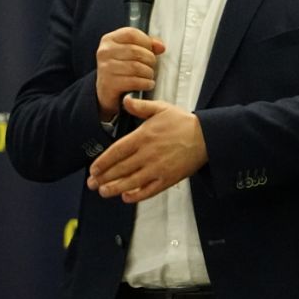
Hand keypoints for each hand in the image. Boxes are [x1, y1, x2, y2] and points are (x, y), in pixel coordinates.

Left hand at [87, 97, 206, 202]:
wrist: (207, 136)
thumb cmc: (183, 122)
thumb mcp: (161, 108)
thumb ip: (141, 106)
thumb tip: (125, 101)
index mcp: (144, 136)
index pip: (117, 151)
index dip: (102, 162)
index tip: (93, 169)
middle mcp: (148, 154)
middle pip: (120, 168)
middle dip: (103, 178)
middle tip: (92, 183)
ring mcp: (158, 168)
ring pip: (131, 182)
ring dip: (114, 188)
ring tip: (103, 192)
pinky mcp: (168, 178)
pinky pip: (149, 190)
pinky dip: (136, 195)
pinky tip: (126, 197)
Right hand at [95, 28, 165, 120]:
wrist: (107, 90)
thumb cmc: (121, 67)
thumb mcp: (131, 52)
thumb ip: (147, 45)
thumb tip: (161, 47)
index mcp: (109, 40)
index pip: (131, 34)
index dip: (146, 42)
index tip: (151, 50)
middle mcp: (105, 52)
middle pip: (136, 51)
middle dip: (150, 60)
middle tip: (151, 66)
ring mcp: (106, 68)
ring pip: (136, 67)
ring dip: (148, 73)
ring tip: (149, 75)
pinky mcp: (109, 84)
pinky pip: (135, 82)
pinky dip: (146, 83)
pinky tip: (147, 84)